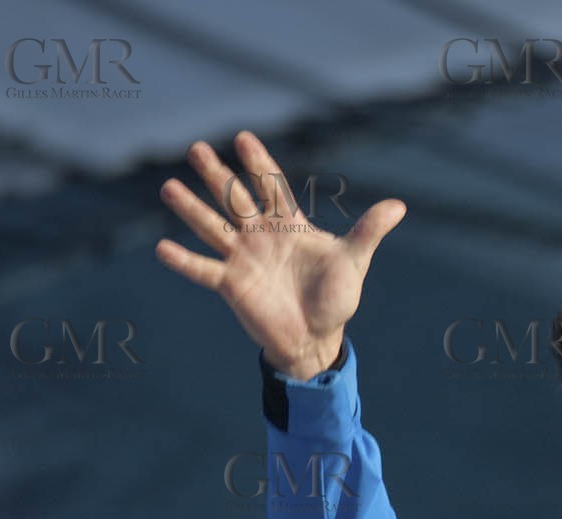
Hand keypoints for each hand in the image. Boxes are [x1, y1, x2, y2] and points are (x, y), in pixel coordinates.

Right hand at [155, 131, 405, 380]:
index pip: (271, 188)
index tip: (245, 138)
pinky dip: (184, 261)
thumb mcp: (354, 261)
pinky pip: (204, 270)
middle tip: (197, 148)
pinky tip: (162, 248)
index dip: (259, 165)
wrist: (317, 338)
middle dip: (217, 176)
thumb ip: (369, 231)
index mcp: (288, 225)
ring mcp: (243, 259)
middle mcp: (260, 236)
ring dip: (192, 209)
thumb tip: (399, 205)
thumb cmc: (335, 297)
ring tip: (168, 187)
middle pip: (235, 200)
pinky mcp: (232, 284)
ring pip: (213, 228)